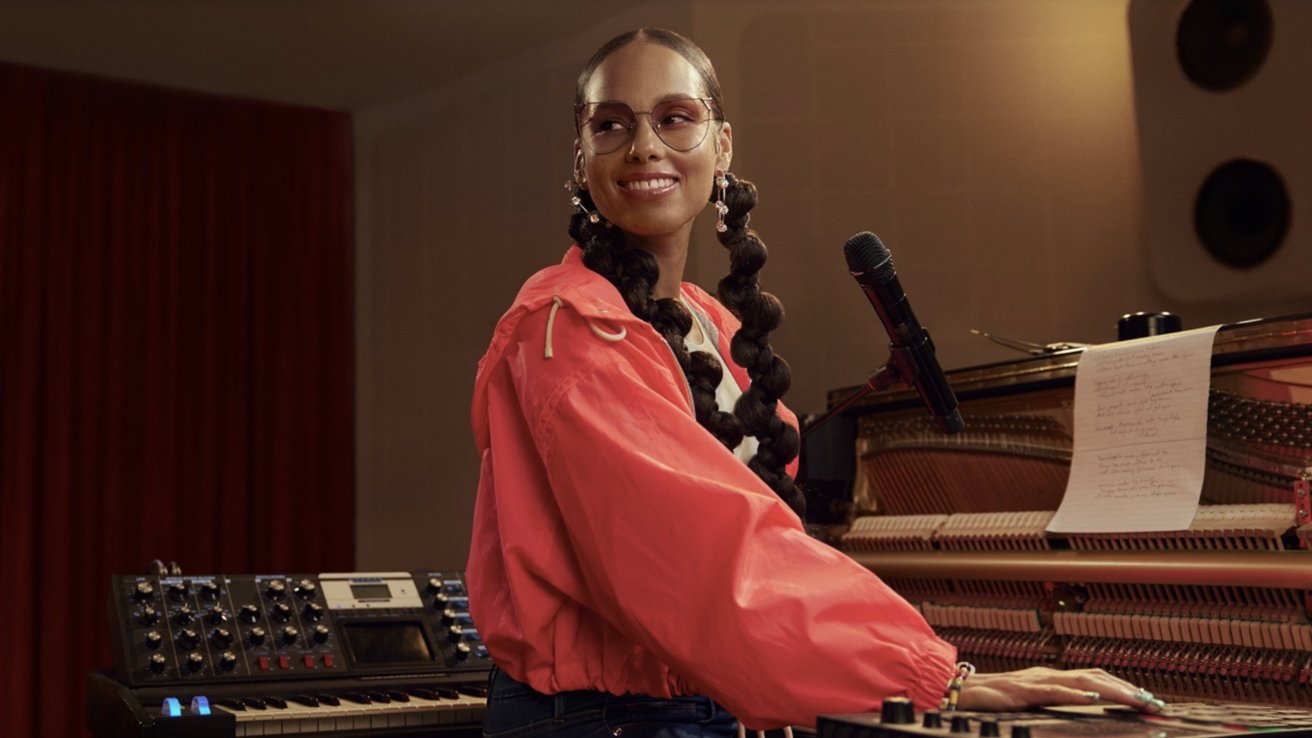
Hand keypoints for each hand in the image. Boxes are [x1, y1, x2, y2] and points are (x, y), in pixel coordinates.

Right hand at [954, 667, 1165, 712]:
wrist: (954, 692)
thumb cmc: (989, 699)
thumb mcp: (1028, 701)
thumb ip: (1052, 701)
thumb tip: (1082, 706)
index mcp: (1050, 678)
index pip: (1094, 677)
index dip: (1123, 686)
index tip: (1148, 700)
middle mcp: (1046, 675)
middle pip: (1096, 677)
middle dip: (1128, 690)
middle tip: (1154, 703)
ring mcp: (1034, 681)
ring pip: (1081, 681)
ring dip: (1112, 691)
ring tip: (1136, 701)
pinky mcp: (1020, 692)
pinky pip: (1052, 691)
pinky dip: (1074, 694)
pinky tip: (1091, 699)